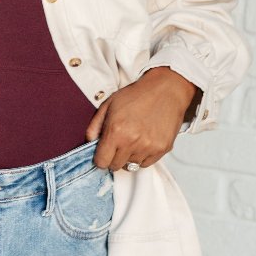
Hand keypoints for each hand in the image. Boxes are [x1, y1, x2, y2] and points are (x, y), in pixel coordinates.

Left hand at [85, 67, 199, 171]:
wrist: (166, 89)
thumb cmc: (138, 95)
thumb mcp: (109, 105)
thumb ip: (95, 126)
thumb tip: (89, 142)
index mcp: (116, 131)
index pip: (101, 162)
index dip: (101, 158)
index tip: (103, 152)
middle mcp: (132, 141)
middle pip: (115, 166)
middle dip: (114, 157)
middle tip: (119, 143)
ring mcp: (148, 147)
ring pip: (131, 165)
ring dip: (129, 156)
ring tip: (134, 138)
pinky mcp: (162, 149)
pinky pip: (146, 163)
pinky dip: (143, 156)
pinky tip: (144, 141)